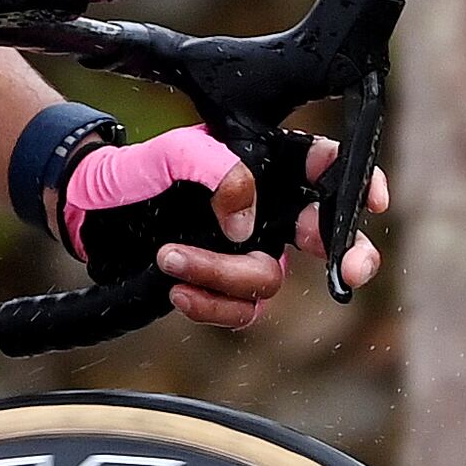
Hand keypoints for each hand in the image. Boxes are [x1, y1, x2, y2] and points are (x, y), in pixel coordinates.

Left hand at [60, 133, 389, 328]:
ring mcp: (250, 252)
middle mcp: (270, 211)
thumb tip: (246, 223)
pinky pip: (242, 312)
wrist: (92, 210)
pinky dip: (212, 306)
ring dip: (223, 275)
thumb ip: (219, 171)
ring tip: (172, 258)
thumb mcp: (174, 153)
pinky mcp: (224, 287)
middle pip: (328, 238)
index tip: (373, 201)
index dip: (358, 184)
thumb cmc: (139, 171)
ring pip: (269, 280)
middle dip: (349, 254)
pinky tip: (178, 289)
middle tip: (351, 269)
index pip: (326, 171)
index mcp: (269, 166)